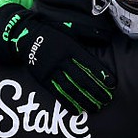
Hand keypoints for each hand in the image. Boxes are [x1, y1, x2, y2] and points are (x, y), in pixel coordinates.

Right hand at [0, 7, 116, 113]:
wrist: (24, 36)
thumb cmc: (52, 32)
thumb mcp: (70, 27)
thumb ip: (88, 33)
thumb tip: (105, 37)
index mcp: (71, 47)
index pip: (89, 64)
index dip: (101, 76)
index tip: (112, 85)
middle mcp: (61, 60)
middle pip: (82, 79)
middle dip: (96, 92)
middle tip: (107, 101)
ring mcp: (51, 71)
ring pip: (71, 89)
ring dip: (84, 100)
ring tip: (96, 108)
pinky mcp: (43, 79)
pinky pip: (57, 93)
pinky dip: (68, 103)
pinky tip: (77, 110)